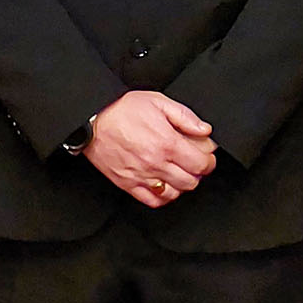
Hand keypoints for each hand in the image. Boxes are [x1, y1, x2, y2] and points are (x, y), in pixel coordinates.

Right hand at [83, 91, 217, 208]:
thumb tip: (204, 129)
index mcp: (167, 143)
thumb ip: (184, 116)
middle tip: (194, 164)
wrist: (93, 119)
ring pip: (174, 194)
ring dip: (181, 185)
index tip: (207, 157)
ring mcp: (142, 176)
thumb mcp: (158, 101)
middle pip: (191, 181)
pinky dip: (163, 197)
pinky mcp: (128, 184)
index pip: (201, 164)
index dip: (209, 162)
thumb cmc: (122, 109)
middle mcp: (156, 163)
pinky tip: (163, 186)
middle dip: (198, 174)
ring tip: (179, 174)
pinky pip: (152, 201)